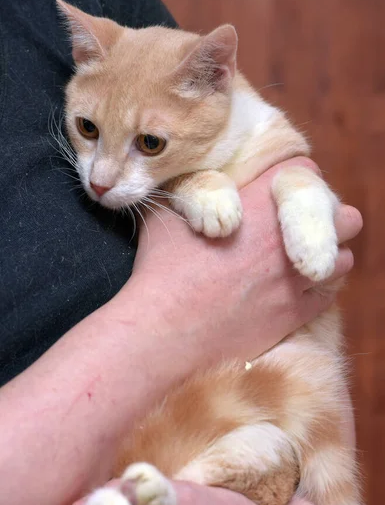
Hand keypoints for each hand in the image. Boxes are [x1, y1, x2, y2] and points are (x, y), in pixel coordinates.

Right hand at [122, 157, 361, 366]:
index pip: (305, 175)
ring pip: (342, 259)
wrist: (167, 329)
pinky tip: (299, 287)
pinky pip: (328, 295)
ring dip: (329, 255)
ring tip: (305, 258)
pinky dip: (319, 288)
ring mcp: (294, 280)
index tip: (282, 191)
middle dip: (330, 217)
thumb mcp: (164, 217)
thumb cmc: (161, 271)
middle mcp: (286, 241)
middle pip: (344, 217)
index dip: (296, 179)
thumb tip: (178, 184)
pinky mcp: (293, 314)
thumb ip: (182, 194)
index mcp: (259, 208)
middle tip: (304, 226)